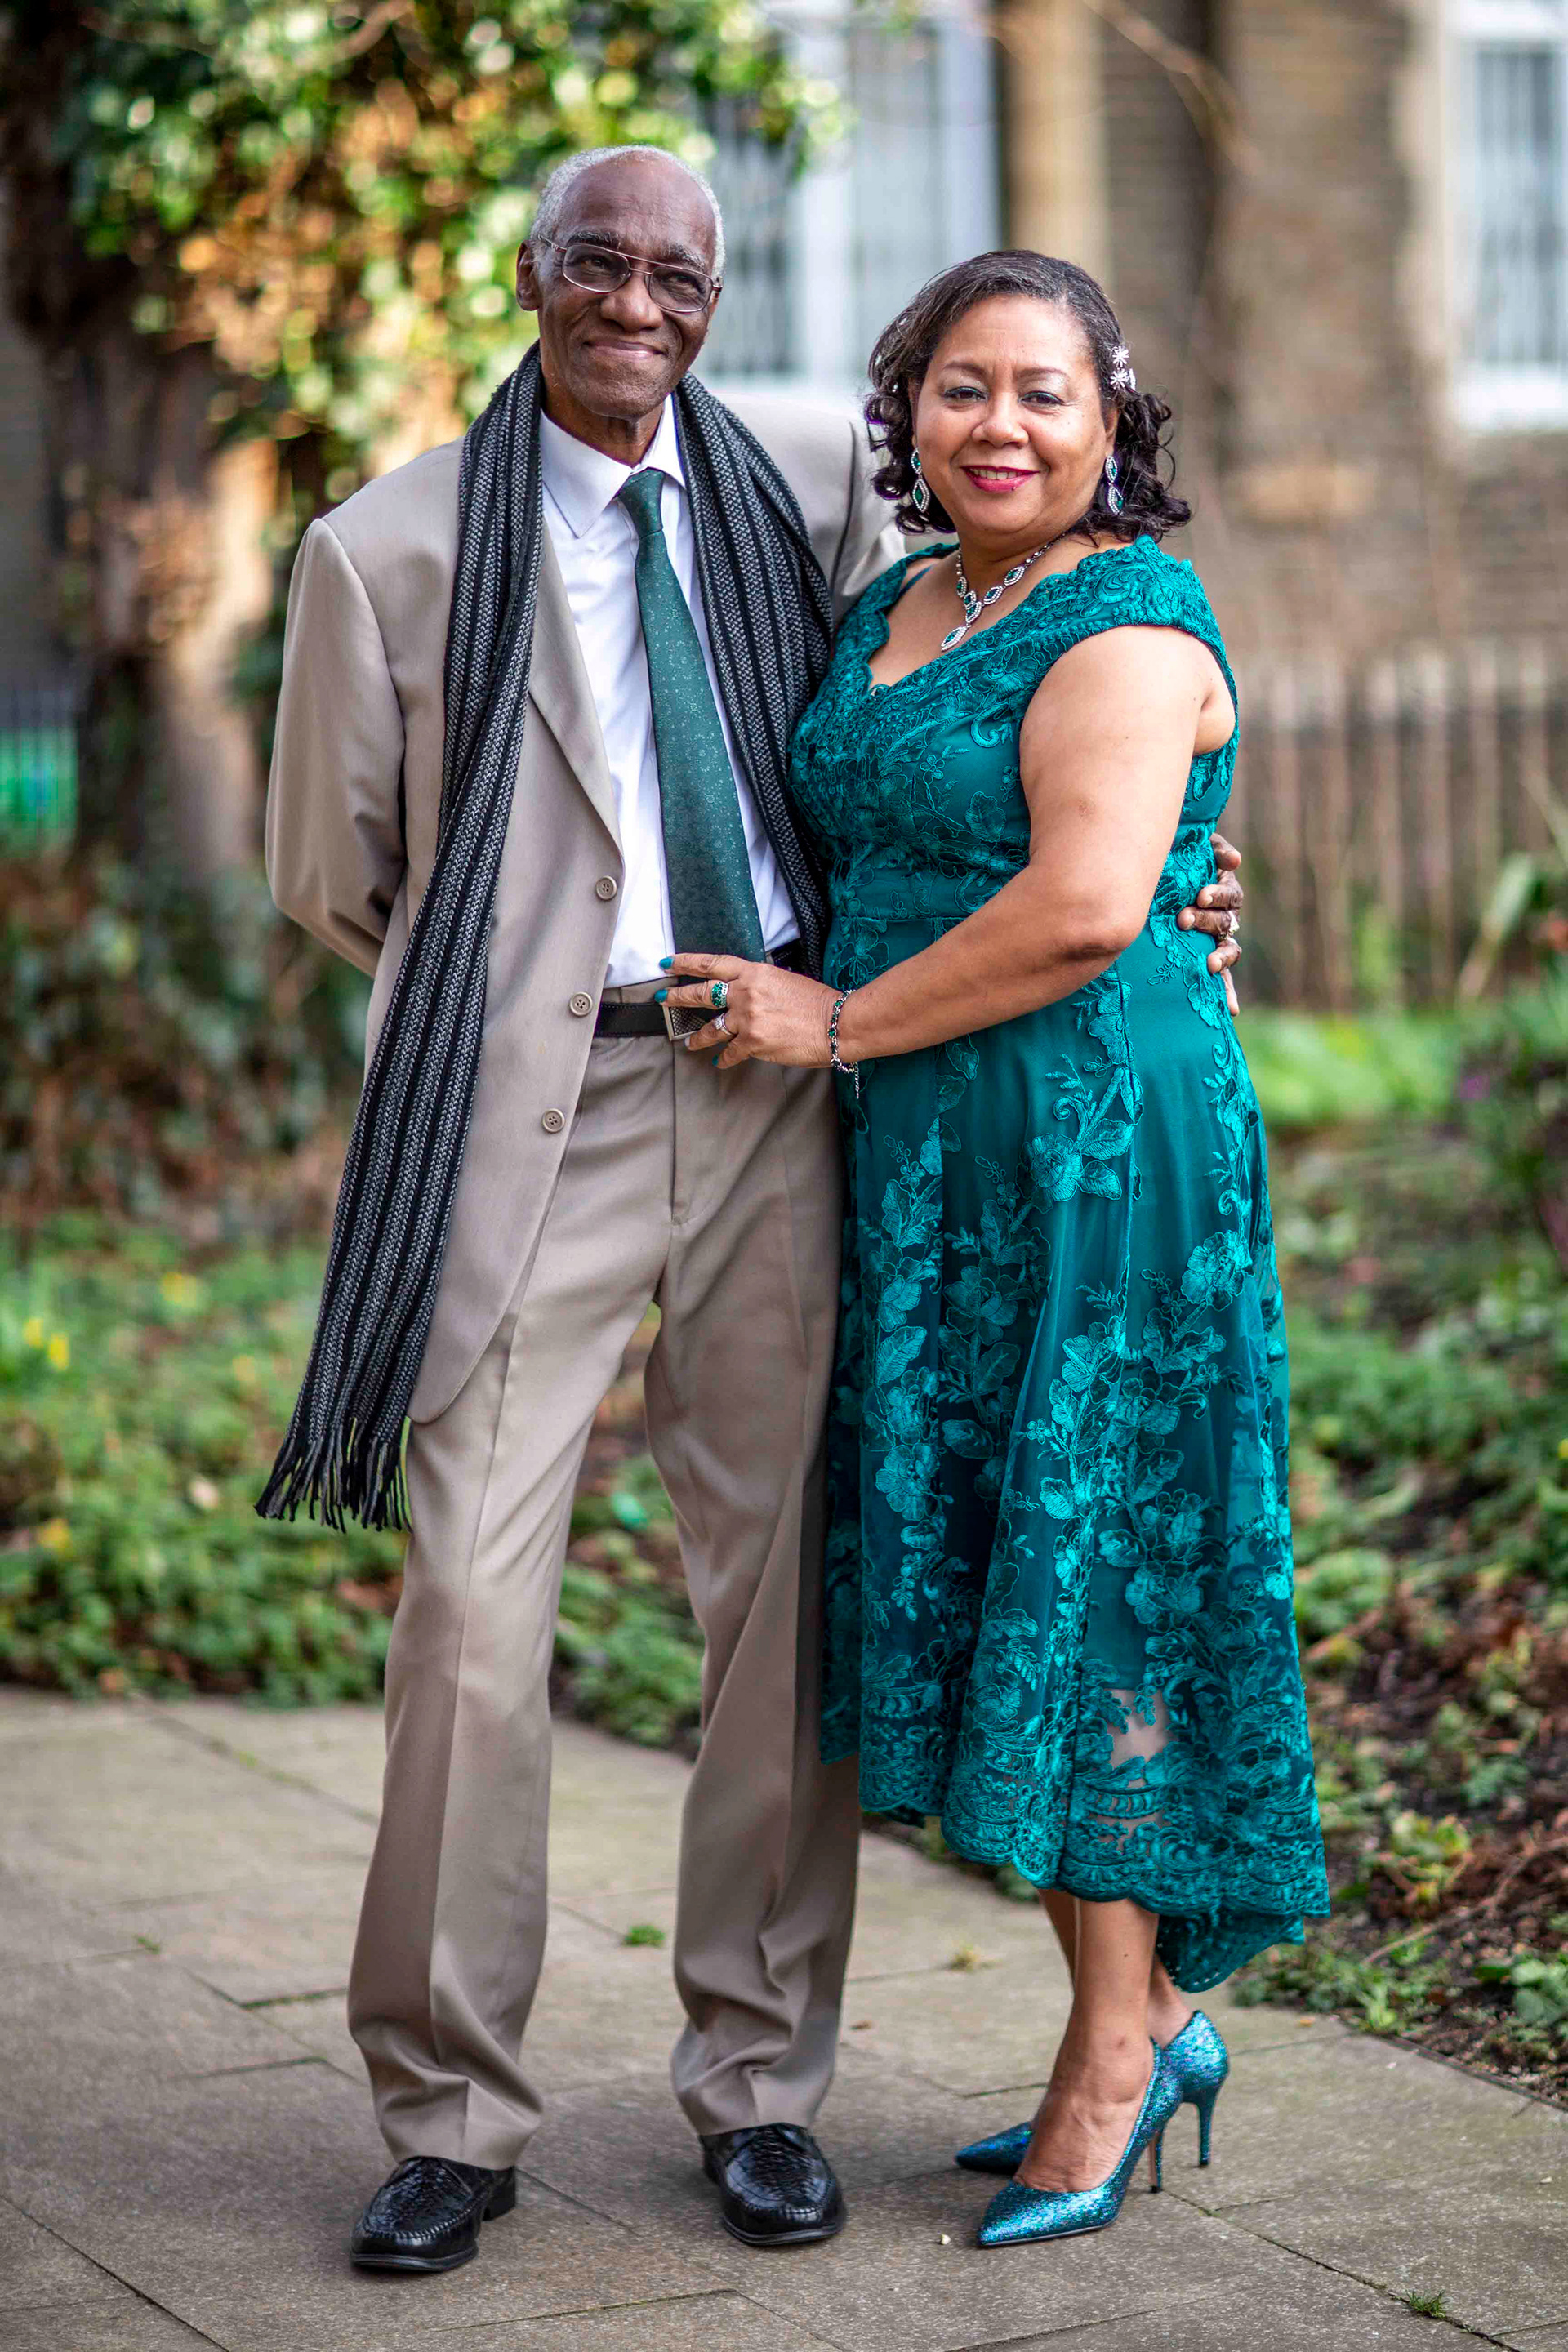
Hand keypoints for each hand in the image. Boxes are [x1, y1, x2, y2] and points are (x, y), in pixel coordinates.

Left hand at [658, 953, 838, 1070]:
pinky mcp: (753, 1042)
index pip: (712, 964)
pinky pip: (729, 1052)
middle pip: (701, 993)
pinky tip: (720, 1062)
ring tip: (689, 1042)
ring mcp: (747, 1018)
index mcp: (754, 972)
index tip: (668, 962)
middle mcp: (746, 992)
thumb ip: (760, 983)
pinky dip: (723, 1059)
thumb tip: (745, 989)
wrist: (836, 1023)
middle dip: (677, 997)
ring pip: (711, 1028)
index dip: (686, 962)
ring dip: (697, 1037)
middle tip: (662, 999)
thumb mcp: (784, 979)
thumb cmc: (817, 1002)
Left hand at [1177, 830, 1242, 1014]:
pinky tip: (1232, 1010)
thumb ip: (1215, 850)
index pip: (1229, 894)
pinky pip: (1223, 978)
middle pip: (1224, 921)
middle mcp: (1224, 916)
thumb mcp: (1196, 849)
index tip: (1200, 896)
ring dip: (1221, 958)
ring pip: (1228, 950)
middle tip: (1184, 919)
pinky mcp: (1207, 959)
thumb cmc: (1178, 860)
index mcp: (1223, 890)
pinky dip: (1228, 993)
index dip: (1218, 895)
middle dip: (1206, 921)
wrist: (1158, 880)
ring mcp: (1216, 939)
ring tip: (1209, 965)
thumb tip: (1235, 861)